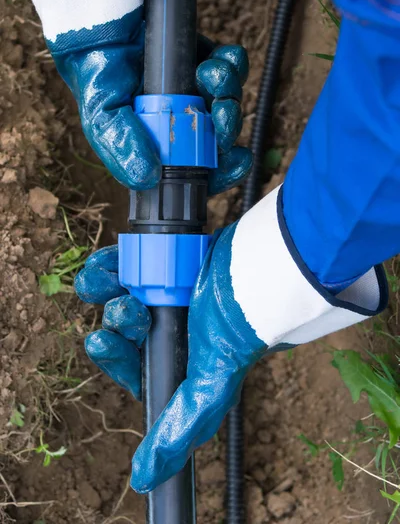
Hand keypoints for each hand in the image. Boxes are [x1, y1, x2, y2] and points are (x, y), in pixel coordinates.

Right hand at [54, 38, 251, 195]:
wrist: (98, 19)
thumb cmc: (95, 72)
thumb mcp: (100, 115)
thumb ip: (122, 145)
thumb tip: (148, 178)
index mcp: (159, 143)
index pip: (196, 167)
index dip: (220, 170)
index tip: (235, 160)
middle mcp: (179, 120)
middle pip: (220, 136)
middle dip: (228, 126)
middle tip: (222, 113)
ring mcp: (193, 90)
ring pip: (230, 100)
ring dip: (228, 90)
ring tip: (208, 75)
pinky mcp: (202, 57)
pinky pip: (232, 66)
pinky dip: (231, 63)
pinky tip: (215, 58)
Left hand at [75, 223, 266, 492]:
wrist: (253, 277)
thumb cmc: (236, 334)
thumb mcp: (208, 392)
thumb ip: (178, 431)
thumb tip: (143, 479)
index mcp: (175, 359)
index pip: (130, 365)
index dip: (112, 356)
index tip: (101, 342)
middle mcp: (167, 326)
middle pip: (121, 327)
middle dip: (115, 321)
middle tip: (123, 311)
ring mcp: (164, 290)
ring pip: (116, 294)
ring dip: (104, 291)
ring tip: (115, 287)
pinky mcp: (163, 260)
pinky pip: (122, 264)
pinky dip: (107, 265)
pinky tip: (106, 266)